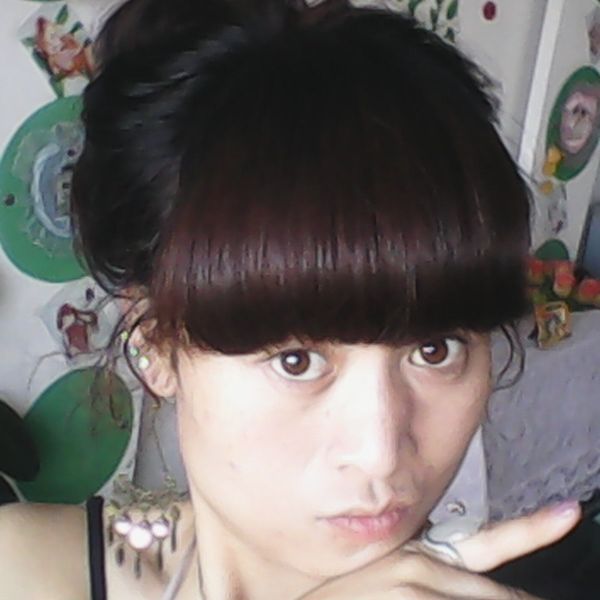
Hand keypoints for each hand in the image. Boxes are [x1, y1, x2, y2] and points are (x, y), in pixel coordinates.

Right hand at [300, 501, 580, 598]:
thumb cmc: (345, 593)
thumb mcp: (384, 566)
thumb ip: (429, 563)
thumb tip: (469, 572)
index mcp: (421, 554)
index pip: (491, 540)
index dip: (536, 527)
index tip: (568, 513)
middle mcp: (425, 574)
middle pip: (501, 597)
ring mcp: (418, 595)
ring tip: (433, 593)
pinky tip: (429, 599)